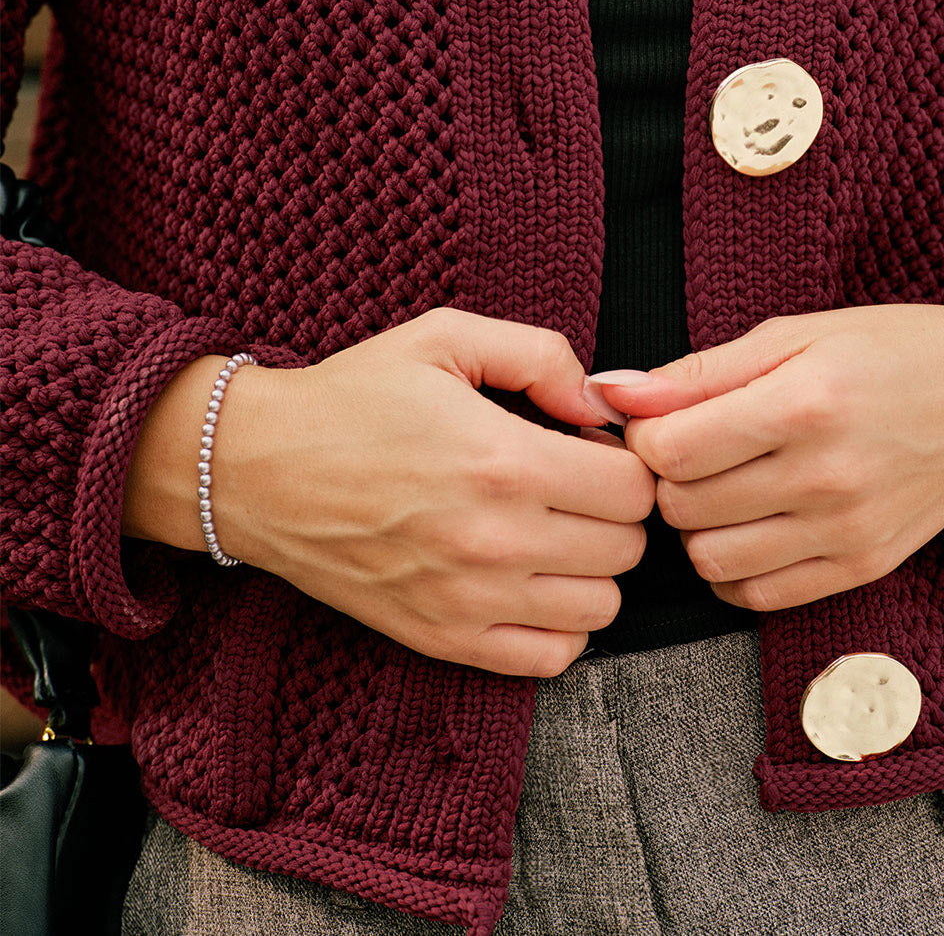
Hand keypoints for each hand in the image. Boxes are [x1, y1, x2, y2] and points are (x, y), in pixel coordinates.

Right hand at [124, 308, 654, 675]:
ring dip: (591, 568)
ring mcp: (469, 601)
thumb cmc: (354, 397)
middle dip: (613, 512)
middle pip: (626, 549)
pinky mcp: (442, 640)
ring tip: (550, 532)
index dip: (625, 461)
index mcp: (505, 461)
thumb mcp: (447, 337)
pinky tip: (530, 582)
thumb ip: (542, 356)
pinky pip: (550, 659)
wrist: (256, 470)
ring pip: (600, 608)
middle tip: (571, 486)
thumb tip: (603, 406)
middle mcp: (495, 541)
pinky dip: (558, 624)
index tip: (589, 449)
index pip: (634, 488)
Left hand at [590, 302, 943, 612]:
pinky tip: (749, 524)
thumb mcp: (792, 334)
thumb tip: (610, 393)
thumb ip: (698, 372)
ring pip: (710, 559)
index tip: (663, 420)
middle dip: (668, 479)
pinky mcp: (861, 568)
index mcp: (805, 403)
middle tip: (693, 450)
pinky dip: (733, 566)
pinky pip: (757, 594)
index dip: (646, 436)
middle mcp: (826, 476)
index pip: (671, 451)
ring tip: (721, 487)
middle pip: (683, 506)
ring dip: (696, 526)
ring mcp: (846, 530)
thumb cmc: (885, 351)